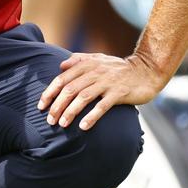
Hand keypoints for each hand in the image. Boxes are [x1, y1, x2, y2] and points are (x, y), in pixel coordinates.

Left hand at [38, 53, 163, 130]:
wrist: (146, 70)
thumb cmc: (119, 68)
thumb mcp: (98, 59)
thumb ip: (79, 60)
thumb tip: (61, 66)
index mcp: (87, 65)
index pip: (62, 79)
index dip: (50, 92)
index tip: (41, 106)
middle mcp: (95, 72)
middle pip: (70, 89)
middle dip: (57, 106)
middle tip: (50, 120)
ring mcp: (107, 82)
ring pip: (83, 98)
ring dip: (70, 112)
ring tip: (62, 125)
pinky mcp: (119, 93)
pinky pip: (103, 106)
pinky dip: (92, 116)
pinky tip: (83, 127)